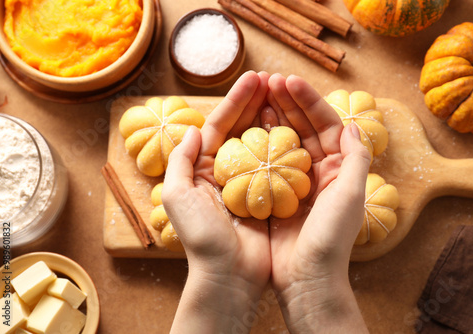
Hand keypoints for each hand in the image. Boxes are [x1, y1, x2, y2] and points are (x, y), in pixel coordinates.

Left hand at [163, 71, 271, 333]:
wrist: (229, 275)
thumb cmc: (201, 237)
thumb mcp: (177, 195)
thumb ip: (180, 160)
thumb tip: (191, 129)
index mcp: (202, 170)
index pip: (218, 127)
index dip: (234, 102)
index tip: (253, 80)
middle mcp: (225, 174)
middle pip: (240, 130)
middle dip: (255, 104)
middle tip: (272, 80)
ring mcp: (249, 184)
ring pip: (260, 143)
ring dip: (271, 119)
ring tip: (284, 95)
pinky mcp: (269, 196)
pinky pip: (277, 165)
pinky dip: (285, 145)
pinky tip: (295, 128)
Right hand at [266, 74, 370, 332]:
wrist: (307, 277)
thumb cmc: (331, 237)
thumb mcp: (350, 195)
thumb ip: (355, 158)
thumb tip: (352, 125)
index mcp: (340, 169)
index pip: (326, 125)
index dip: (309, 101)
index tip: (289, 81)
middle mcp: (321, 172)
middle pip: (305, 129)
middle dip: (289, 103)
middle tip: (269, 81)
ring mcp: (298, 183)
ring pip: (286, 142)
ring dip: (274, 118)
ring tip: (259, 96)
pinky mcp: (278, 194)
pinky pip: (269, 162)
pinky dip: (261, 144)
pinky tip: (249, 128)